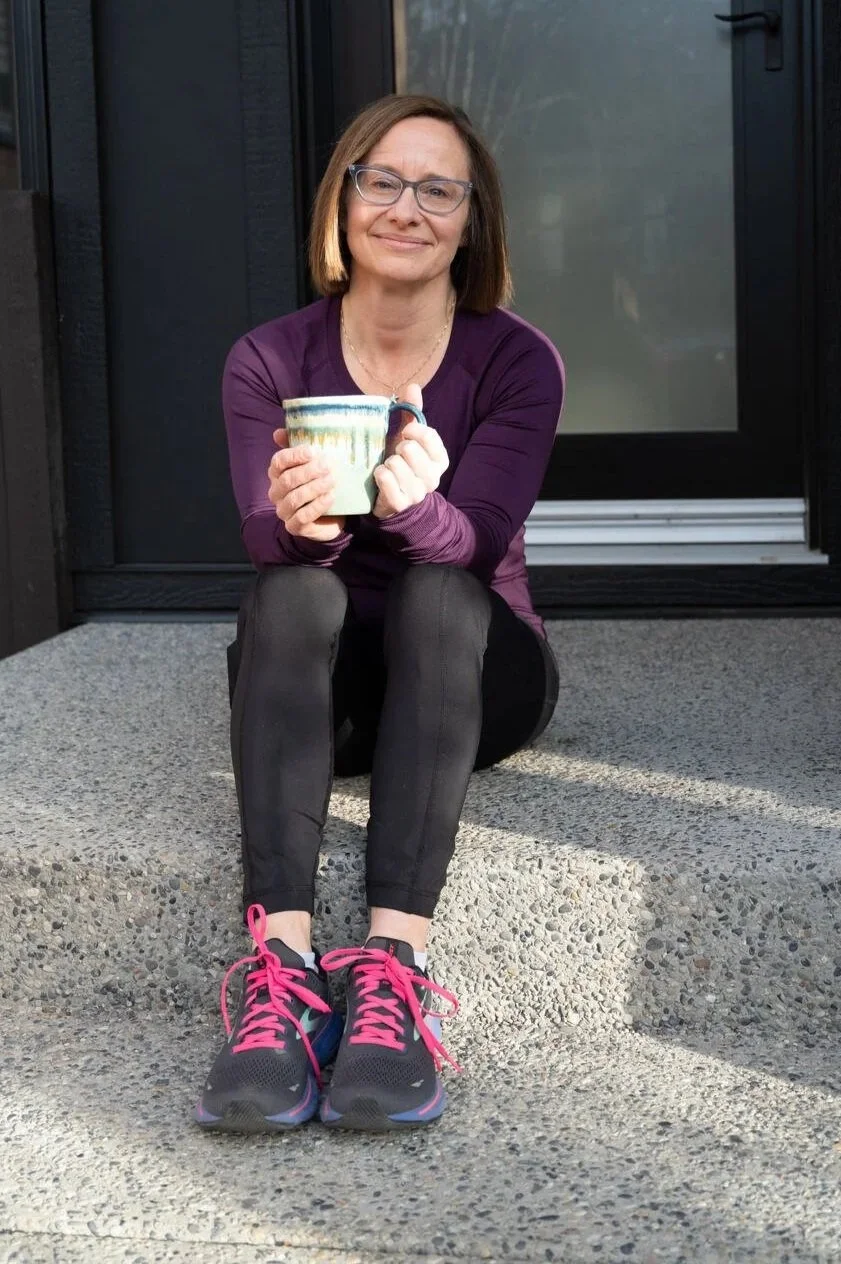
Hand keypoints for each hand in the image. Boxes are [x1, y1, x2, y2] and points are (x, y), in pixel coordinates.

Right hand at [269, 428, 345, 541]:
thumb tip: (278, 433)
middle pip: (287, 480)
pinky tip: (330, 497)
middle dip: (308, 472)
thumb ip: (300, 447)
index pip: (278, 462)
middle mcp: (276, 492)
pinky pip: (302, 517)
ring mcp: (283, 511)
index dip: (294, 456)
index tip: (313, 451)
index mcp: (277, 474)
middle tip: (328, 466)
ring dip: (314, 488)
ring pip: (294, 498)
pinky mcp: (294, 527)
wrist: (333, 514)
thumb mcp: (314, 464)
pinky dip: (317, 506)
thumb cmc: (320, 484)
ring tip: (331, 480)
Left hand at [372, 384, 448, 519]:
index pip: (429, 436)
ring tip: (388, 467)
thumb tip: (413, 386)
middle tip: (395, 455)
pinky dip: (379, 474)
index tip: (405, 433)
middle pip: (410, 449)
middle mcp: (433, 478)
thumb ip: (413, 413)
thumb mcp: (408, 438)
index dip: (412, 430)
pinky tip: (380, 476)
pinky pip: (385, 478)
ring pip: (396, 464)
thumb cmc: (401, 462)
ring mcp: (417, 493)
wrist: (391, 497)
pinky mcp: (400, 503)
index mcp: (440, 460)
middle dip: (397, 448)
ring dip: (387, 462)